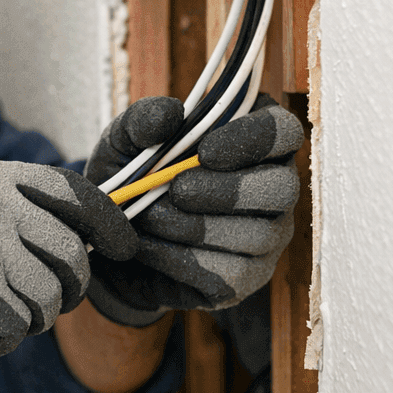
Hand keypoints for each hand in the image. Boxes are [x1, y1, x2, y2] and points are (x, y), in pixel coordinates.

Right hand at [0, 159, 137, 360]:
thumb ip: (13, 209)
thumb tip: (80, 240)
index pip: (76, 193)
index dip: (107, 223)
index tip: (120, 247)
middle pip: (71, 255)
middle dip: (67, 289)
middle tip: (42, 305)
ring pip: (49, 297)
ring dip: (30, 321)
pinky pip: (17, 325)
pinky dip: (1, 342)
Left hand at [83, 95, 304, 326]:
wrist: (109, 236)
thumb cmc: (132, 176)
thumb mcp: (125, 141)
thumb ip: (143, 120)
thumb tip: (171, 114)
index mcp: (254, 142)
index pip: (284, 132)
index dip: (255, 139)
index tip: (206, 150)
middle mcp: (272, 189)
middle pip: (282, 188)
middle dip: (227, 191)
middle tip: (178, 190)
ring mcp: (265, 238)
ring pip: (254, 235)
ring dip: (193, 226)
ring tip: (149, 217)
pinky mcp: (244, 278)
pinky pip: (227, 273)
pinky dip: (180, 259)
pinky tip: (149, 246)